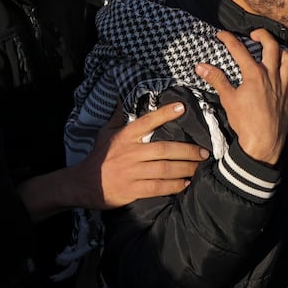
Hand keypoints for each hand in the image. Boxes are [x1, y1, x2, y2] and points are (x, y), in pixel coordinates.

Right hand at [72, 101, 209, 210]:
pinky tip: (185, 184)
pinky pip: (158, 188)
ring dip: (185, 169)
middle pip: (163, 149)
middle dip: (187, 150)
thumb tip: (121, 97)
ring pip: (164, 169)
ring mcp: (132, 172)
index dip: (165, 114)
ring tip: (198, 167)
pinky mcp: (133, 189)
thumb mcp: (105, 133)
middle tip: (203, 152)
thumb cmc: (98, 156)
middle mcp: (130, 153)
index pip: (147, 121)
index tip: (182, 107)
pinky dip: (173, 186)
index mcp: (125, 137)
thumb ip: (118, 116)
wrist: (83, 184)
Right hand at [196, 29, 287, 164]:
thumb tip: (201, 66)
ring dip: (283, 52)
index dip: (229, 39)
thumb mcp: (227, 99)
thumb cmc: (244, 122)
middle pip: (271, 46)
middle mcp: (272, 76)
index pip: (239, 50)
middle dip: (263, 35)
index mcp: (254, 74)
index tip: (221, 34)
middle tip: (255, 34)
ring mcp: (284, 86)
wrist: (262, 144)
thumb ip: (216, 79)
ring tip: (276, 51)